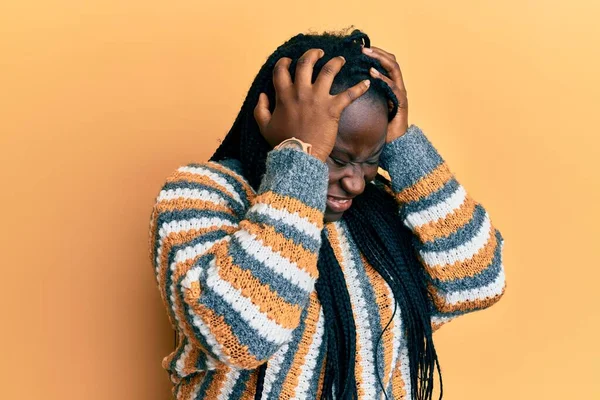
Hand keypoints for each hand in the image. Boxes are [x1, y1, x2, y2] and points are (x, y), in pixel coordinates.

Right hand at [254, 48, 371, 161]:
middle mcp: (301, 92)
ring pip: (328, 71)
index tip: (289, 60)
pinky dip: (360, 88)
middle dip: (312, 54)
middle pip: (306, 63)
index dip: (285, 62)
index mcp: (284, 95)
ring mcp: (318, 99)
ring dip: (335, 62)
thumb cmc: (282, 143)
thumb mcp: (264, 126)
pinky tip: (367, 82)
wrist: (299, 156)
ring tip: (340, 59)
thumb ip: (260, 109)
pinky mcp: (333, 108)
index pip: (281, 70)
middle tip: (319, 52)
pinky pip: (349, 94)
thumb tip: (262, 95)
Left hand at [362, 46, 408, 142]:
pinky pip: (394, 87)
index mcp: (388, 84)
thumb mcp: (369, 106)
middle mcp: (396, 85)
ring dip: (380, 60)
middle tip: (362, 48)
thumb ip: (361, 95)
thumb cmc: (380, 126)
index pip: (383, 62)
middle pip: (390, 61)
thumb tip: (342, 87)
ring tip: (368, 55)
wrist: (394, 144)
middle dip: (377, 52)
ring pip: (394, 69)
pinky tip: (373, 74)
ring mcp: (400, 93)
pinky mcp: (402, 103)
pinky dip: (384, 79)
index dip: (374, 53)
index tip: (359, 47)